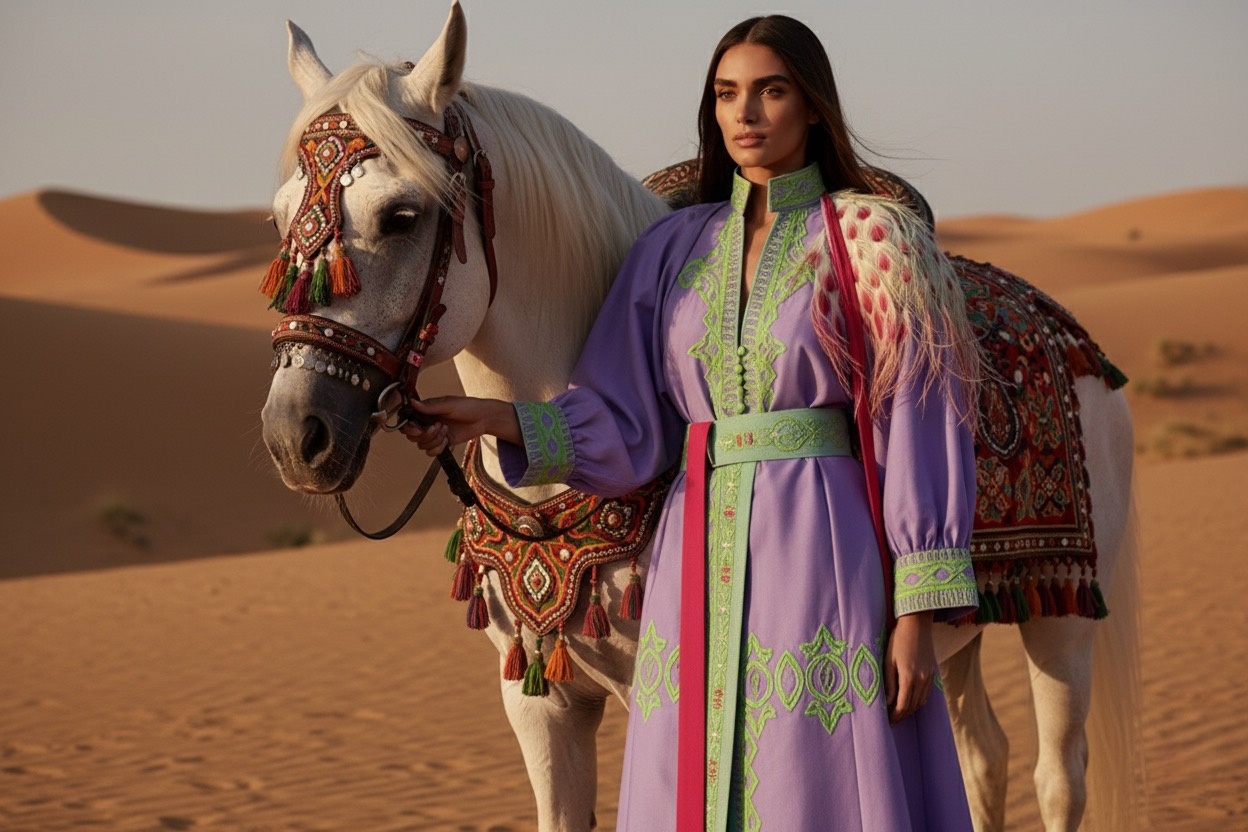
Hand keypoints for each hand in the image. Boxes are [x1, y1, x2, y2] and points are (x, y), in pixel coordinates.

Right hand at [400, 396, 520, 455]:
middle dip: (424, 434)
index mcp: (426, 411)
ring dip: (434, 440)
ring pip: (422, 445)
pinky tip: (447, 440)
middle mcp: (427, 422)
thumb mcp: (449, 404)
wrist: (483, 418)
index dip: (409, 427)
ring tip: (446, 430)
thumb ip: (430, 406)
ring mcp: (434, 434)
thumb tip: (412, 402)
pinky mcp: (442, 443)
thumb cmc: (468, 407)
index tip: (418, 429)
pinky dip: (438, 448)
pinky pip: (431, 452)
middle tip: (438, 427)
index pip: (408, 421)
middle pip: (412, 435)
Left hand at [884, 611, 936, 723]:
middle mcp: (922, 680)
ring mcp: (929, 677)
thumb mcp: (889, 661)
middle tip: (891, 721)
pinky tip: (910, 701)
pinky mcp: (932, 673)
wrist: (917, 624)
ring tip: (899, 713)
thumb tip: (888, 702)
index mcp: (909, 677)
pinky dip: (918, 701)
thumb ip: (889, 683)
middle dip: (902, 716)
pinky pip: (926, 694)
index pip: (903, 706)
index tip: (888, 722)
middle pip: (913, 707)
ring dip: (910, 710)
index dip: (895, 717)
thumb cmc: (898, 640)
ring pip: (921, 702)